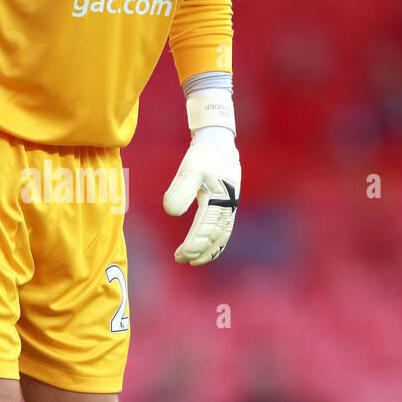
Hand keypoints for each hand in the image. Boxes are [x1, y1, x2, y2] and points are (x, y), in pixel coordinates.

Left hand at [163, 127, 239, 264]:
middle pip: (214, 236)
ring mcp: (230, 206)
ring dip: (208, 250)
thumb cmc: (203, 155)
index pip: (205, 230)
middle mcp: (227, 206)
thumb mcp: (190, 169)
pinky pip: (225, 229)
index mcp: (219, 200)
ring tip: (193, 260)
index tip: (180, 255)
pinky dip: (217, 242)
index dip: (193, 245)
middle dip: (198, 250)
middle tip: (180, 259)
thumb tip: (171, 212)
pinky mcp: (229, 204)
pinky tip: (207, 248)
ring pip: (221, 235)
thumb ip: (181, 190)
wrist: (219, 141)